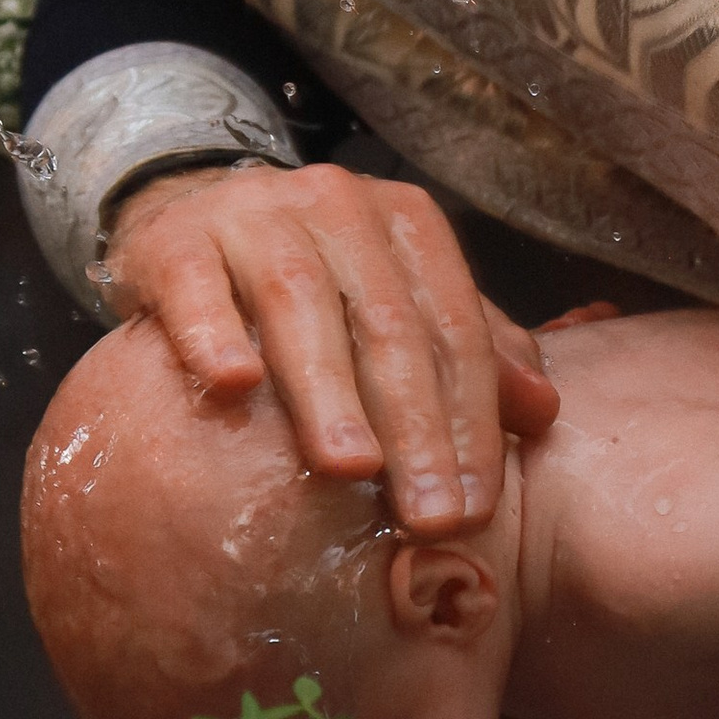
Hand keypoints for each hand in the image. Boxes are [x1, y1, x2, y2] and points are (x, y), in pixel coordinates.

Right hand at [105, 163, 559, 534]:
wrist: (195, 215)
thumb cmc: (316, 276)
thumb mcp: (398, 302)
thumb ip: (469, 350)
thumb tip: (543, 412)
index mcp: (406, 221)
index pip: (453, 325)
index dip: (471, 418)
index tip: (477, 507)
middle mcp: (337, 204)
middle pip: (386, 320)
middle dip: (415, 424)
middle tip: (428, 514)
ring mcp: (253, 214)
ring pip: (299, 301)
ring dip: (328, 389)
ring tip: (353, 468)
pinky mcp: (176, 238)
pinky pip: (196, 285)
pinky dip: (215, 333)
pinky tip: (235, 386)